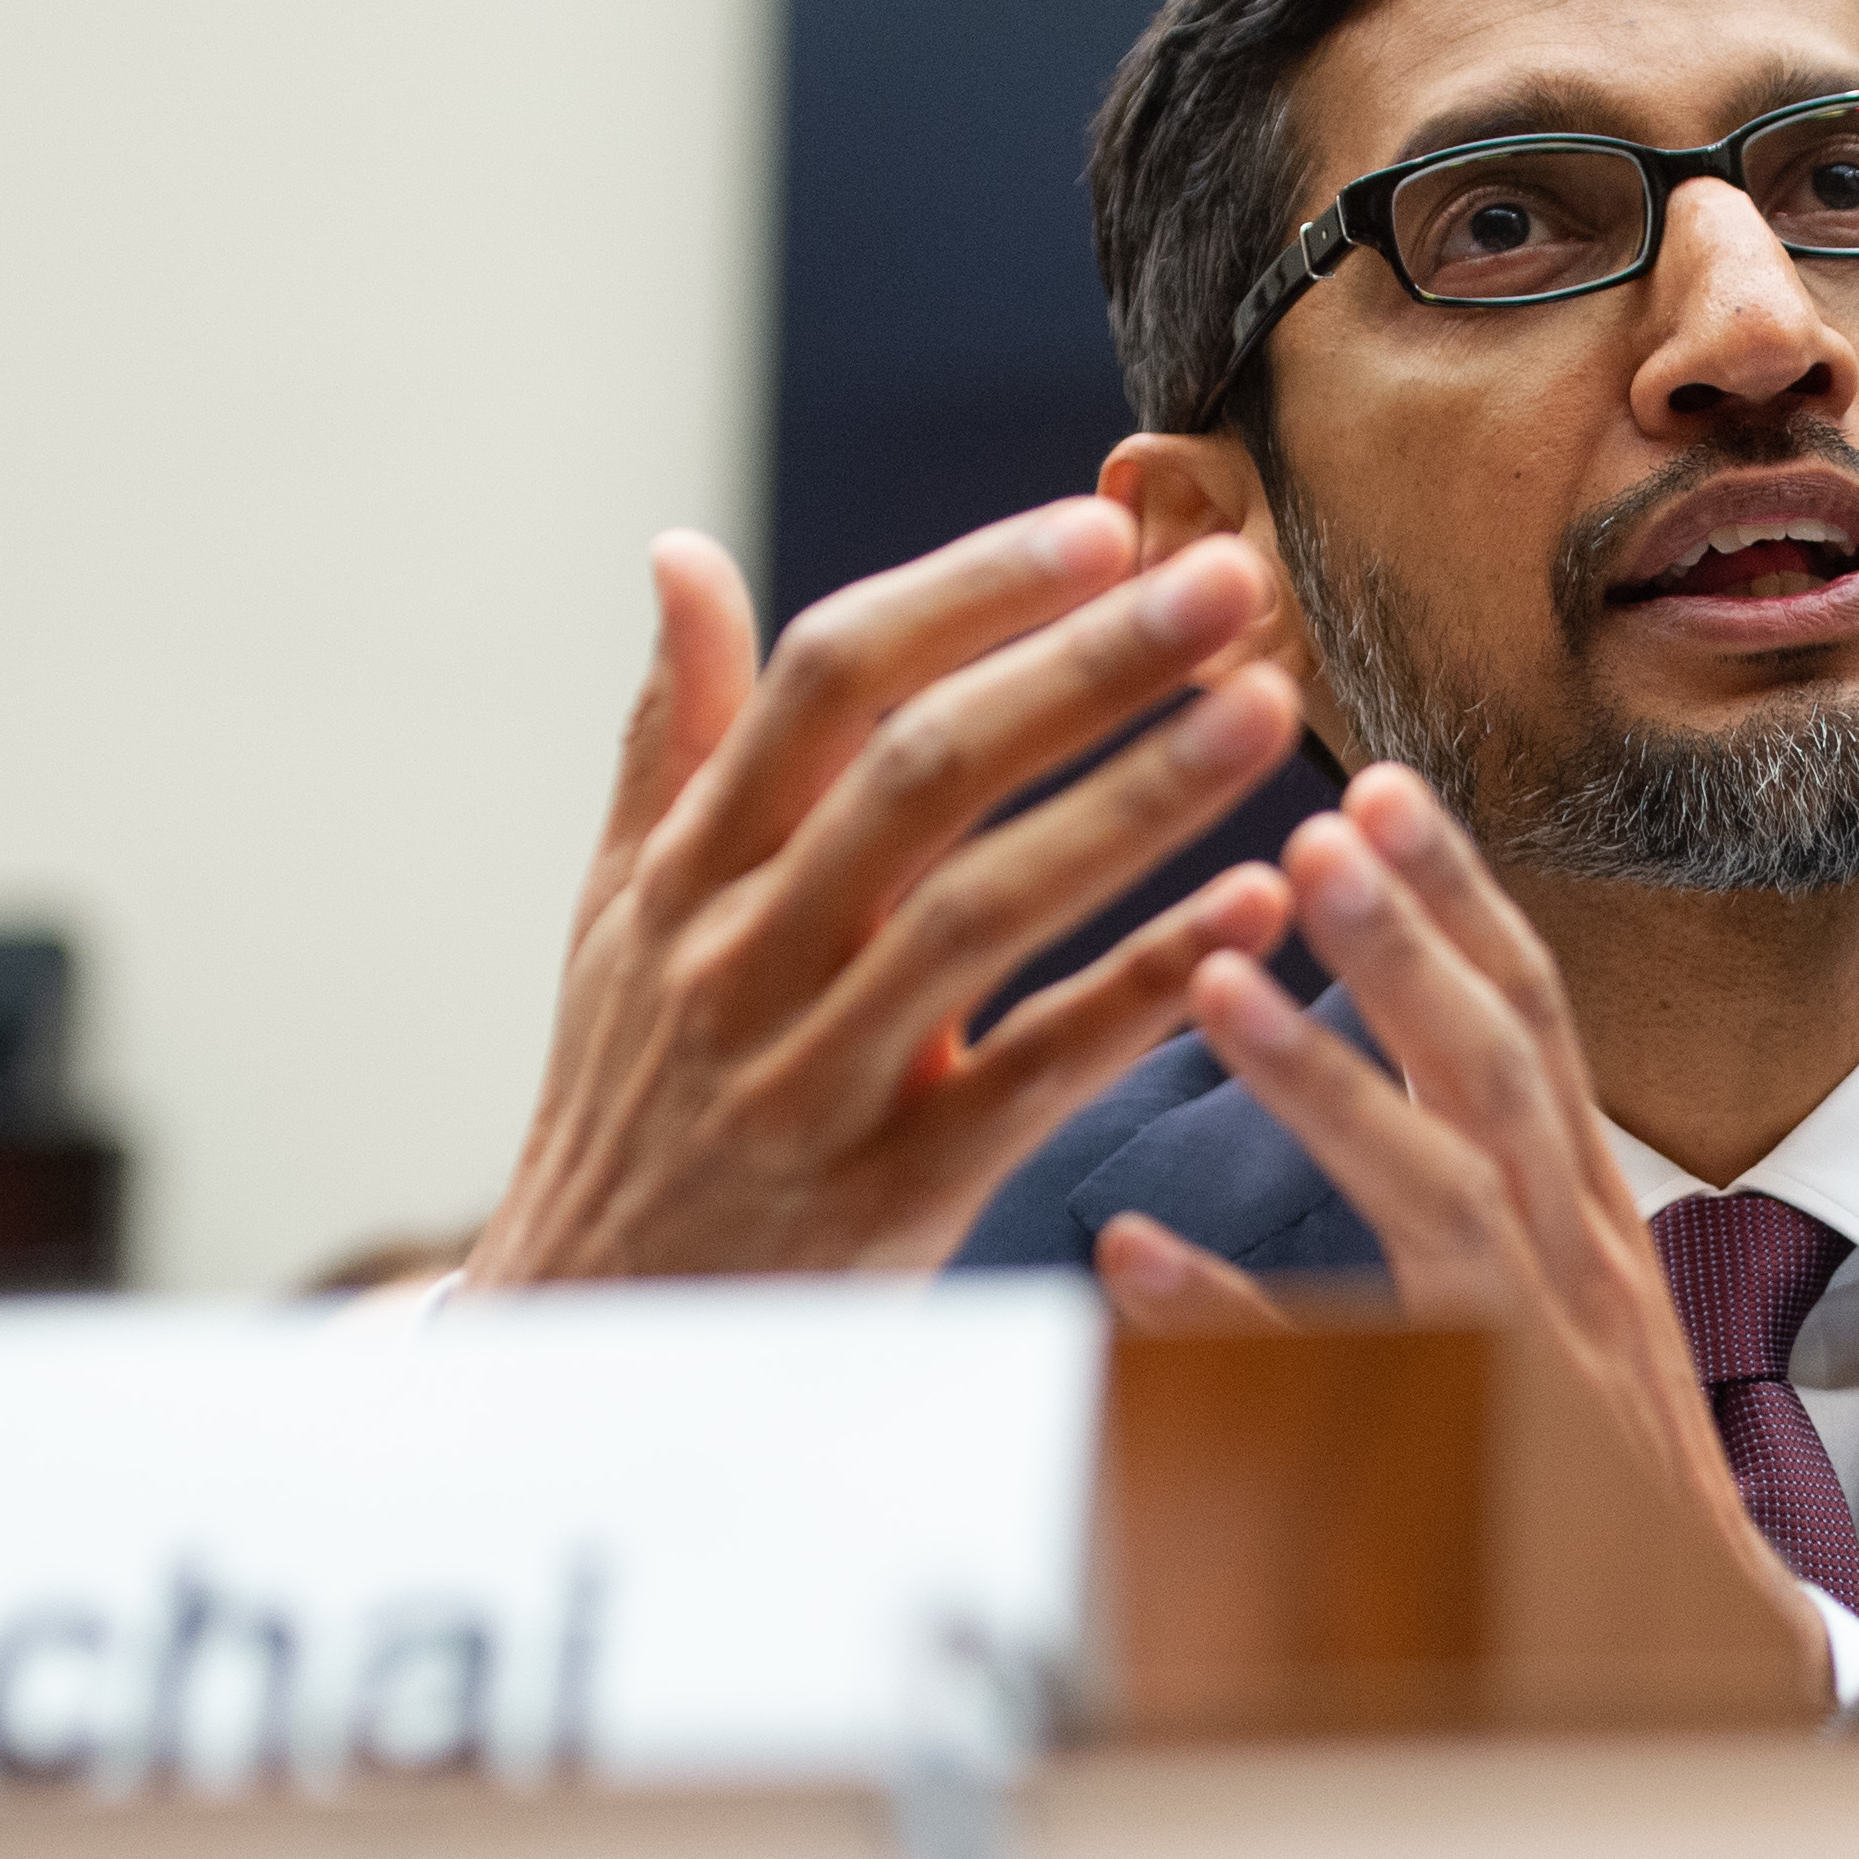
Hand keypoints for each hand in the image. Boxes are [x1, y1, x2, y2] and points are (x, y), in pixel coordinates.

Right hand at [467, 504, 1303, 1283]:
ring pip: (982, 912)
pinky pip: (1034, 1074)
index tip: (1102, 520)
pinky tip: (1258, 907)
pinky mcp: (888, 1194)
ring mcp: (810, 1079)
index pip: (826, 680)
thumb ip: (671, 739)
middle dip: (1084, 665)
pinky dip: (1145, 984)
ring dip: (1136, 802)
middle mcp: (740, 958)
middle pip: (921, 774)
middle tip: (1229, 581)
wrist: (589, 1338)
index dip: (968, 592)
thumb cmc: (634, 1098)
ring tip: (1270, 711)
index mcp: (687, 869)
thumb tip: (680, 554)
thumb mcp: (618, 919)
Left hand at [1089, 767, 1831, 1683]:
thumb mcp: (1543, 1310)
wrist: (1709, 1669)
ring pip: (1448, 1195)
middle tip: (1323, 818)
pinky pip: (1363, 1396)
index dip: (1461, 901)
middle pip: (1506, 1068)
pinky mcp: (1502, 1474)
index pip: (1532, 1023)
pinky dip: (1248, 1324)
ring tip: (1224, 982)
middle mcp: (1584, 1265)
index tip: (1382, 788)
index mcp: (1587, 1213)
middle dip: (1415, 936)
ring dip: (1333, 1082)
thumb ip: (1446, 1197)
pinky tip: (1138, 1264)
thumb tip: (1307, 1083)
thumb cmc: (1606, 1486)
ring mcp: (1549, 1364)